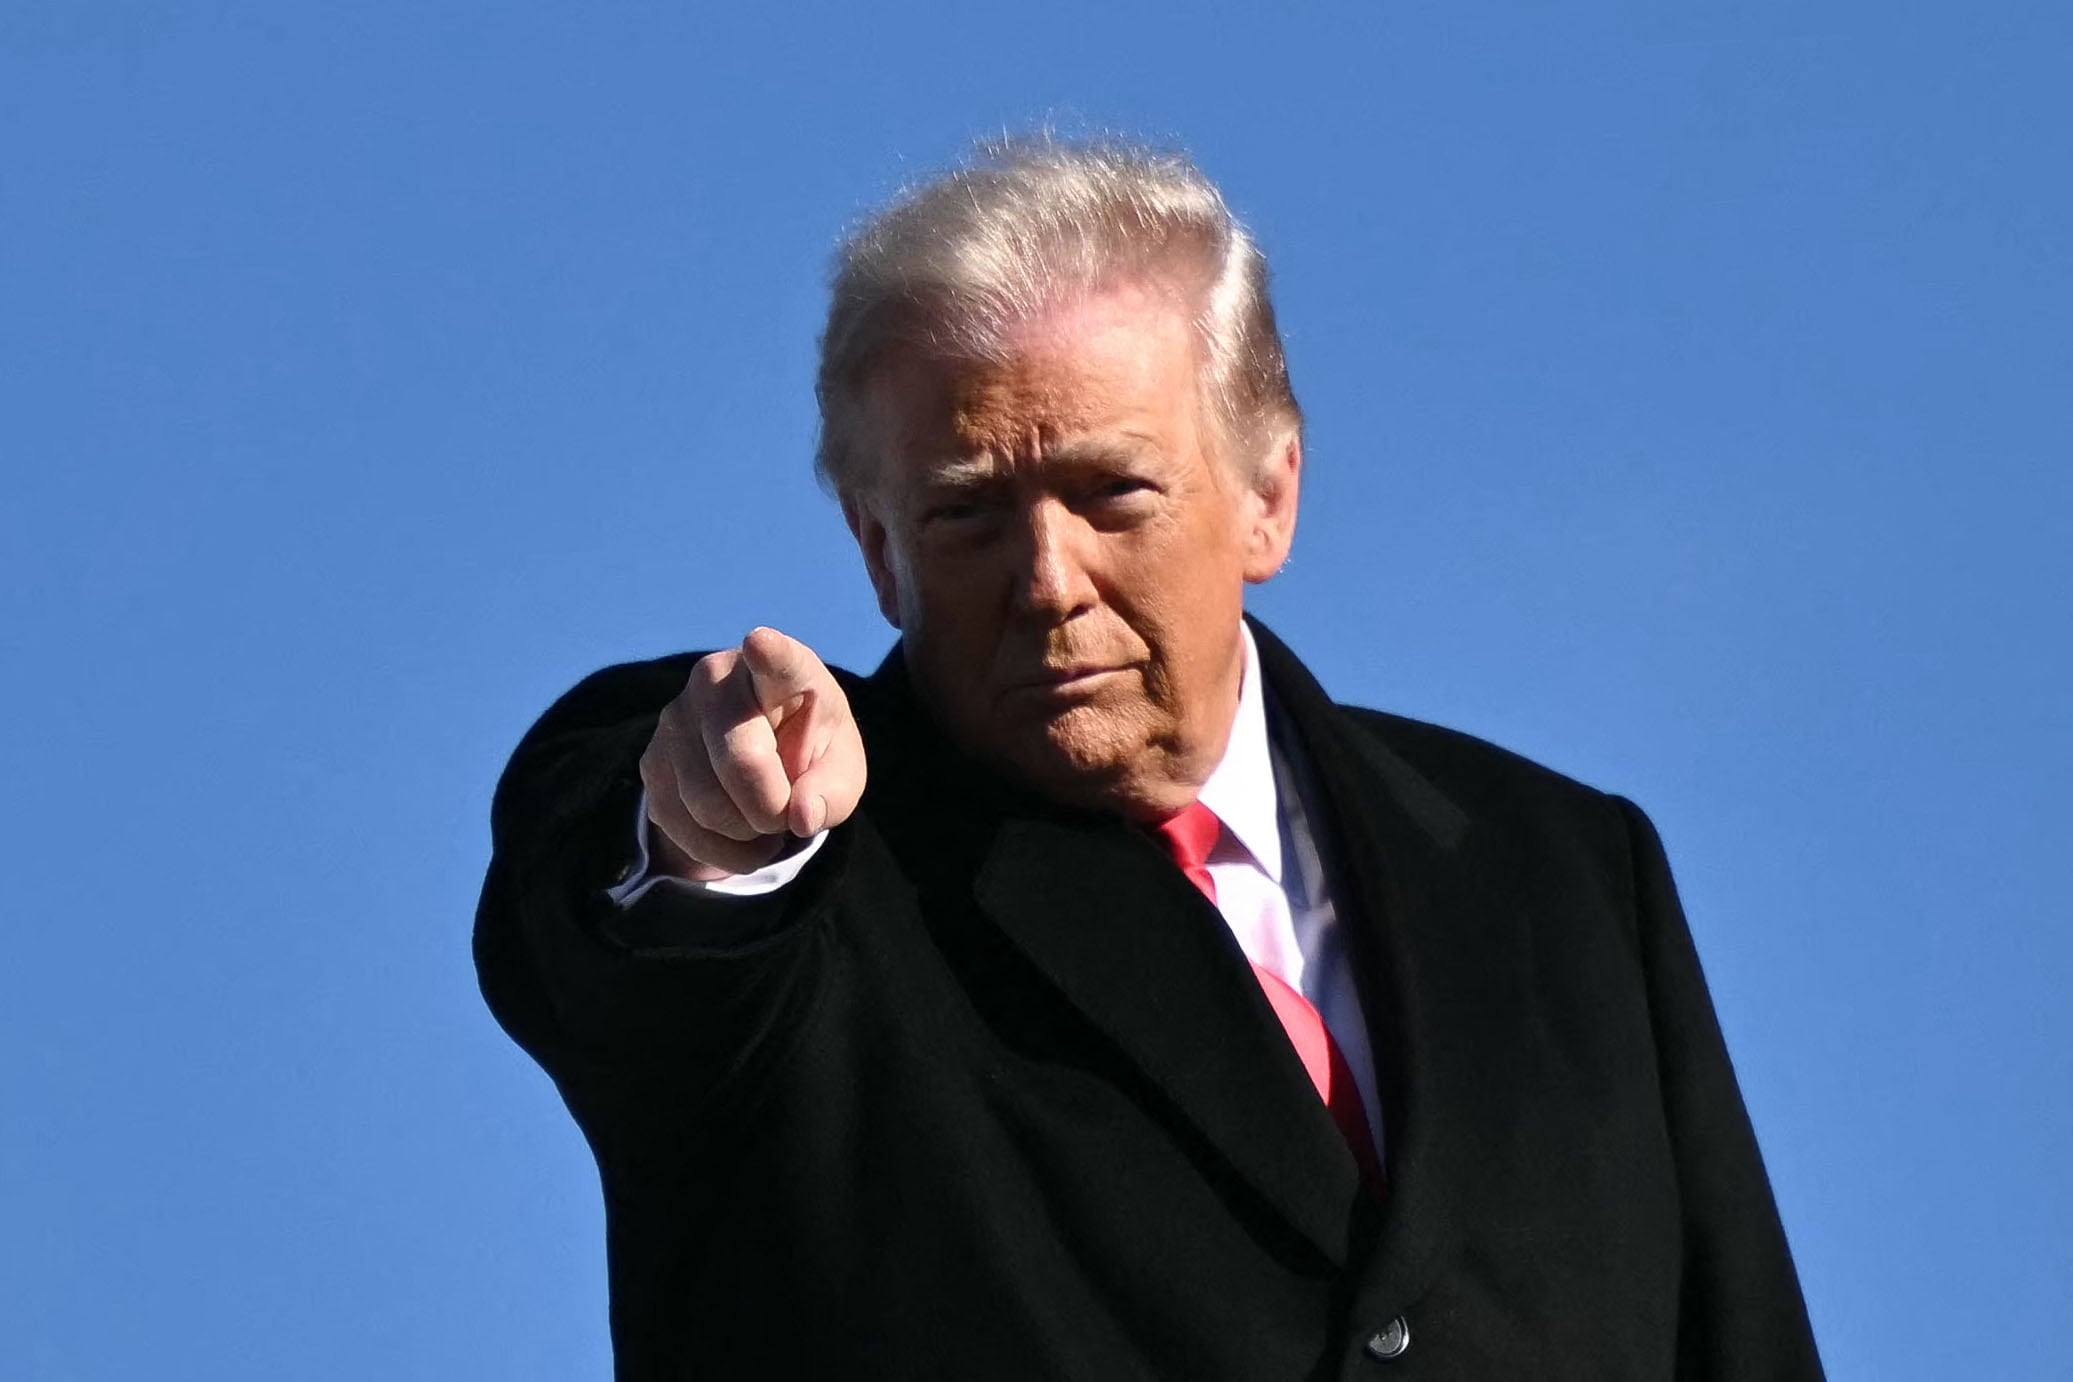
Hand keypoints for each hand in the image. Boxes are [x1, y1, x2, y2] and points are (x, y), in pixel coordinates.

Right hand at [638, 627, 866, 880]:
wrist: (758, 760)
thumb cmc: (810, 754)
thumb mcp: (840, 771)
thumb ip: (833, 792)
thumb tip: (801, 817)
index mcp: (781, 670)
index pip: (775, 660)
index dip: (769, 653)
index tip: (760, 642)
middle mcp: (717, 681)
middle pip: (741, 762)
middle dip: (772, 809)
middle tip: (787, 812)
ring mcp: (675, 718)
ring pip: (708, 804)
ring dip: (747, 833)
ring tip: (765, 818)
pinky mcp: (650, 761)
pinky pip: (683, 826)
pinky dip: (721, 849)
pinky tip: (739, 833)